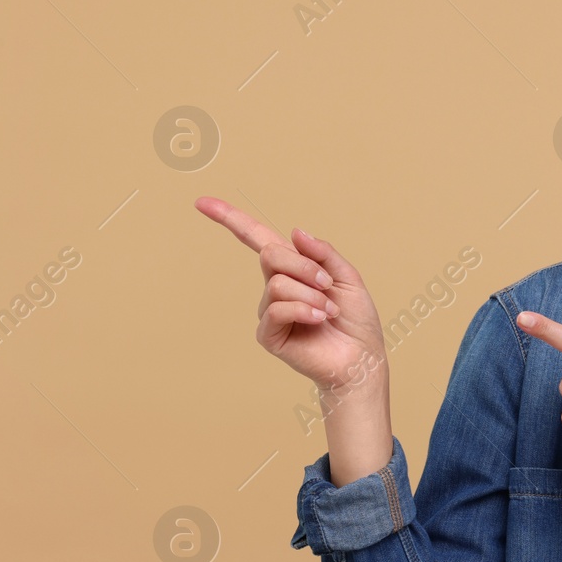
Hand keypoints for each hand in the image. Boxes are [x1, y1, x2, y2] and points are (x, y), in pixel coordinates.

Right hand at [195, 196, 388, 395]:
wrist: (361, 359)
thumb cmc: (355, 320)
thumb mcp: (346, 276)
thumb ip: (322, 253)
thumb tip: (295, 232)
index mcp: (293, 268)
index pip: (256, 238)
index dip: (229, 218)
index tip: (201, 202)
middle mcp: (276, 287)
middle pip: (270, 254)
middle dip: (303, 266)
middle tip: (327, 284)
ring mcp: (270, 311)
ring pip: (277, 284)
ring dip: (310, 294)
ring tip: (327, 310)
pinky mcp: (268, 335)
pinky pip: (276, 309)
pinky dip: (303, 310)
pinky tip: (318, 319)